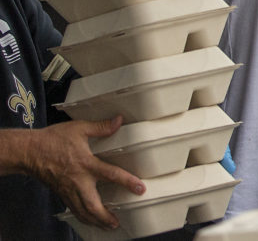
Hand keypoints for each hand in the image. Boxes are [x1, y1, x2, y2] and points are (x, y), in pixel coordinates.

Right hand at [28, 116, 144, 229]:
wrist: (28, 152)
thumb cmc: (52, 139)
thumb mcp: (79, 128)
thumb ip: (101, 127)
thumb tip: (119, 120)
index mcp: (86, 164)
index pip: (111, 174)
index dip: (127, 182)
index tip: (140, 189)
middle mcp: (77, 181)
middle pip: (93, 205)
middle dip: (105, 217)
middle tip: (118, 222)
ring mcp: (68, 190)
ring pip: (82, 212)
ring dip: (95, 221)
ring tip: (107, 226)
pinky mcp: (61, 193)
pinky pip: (73, 209)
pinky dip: (82, 217)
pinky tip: (89, 219)